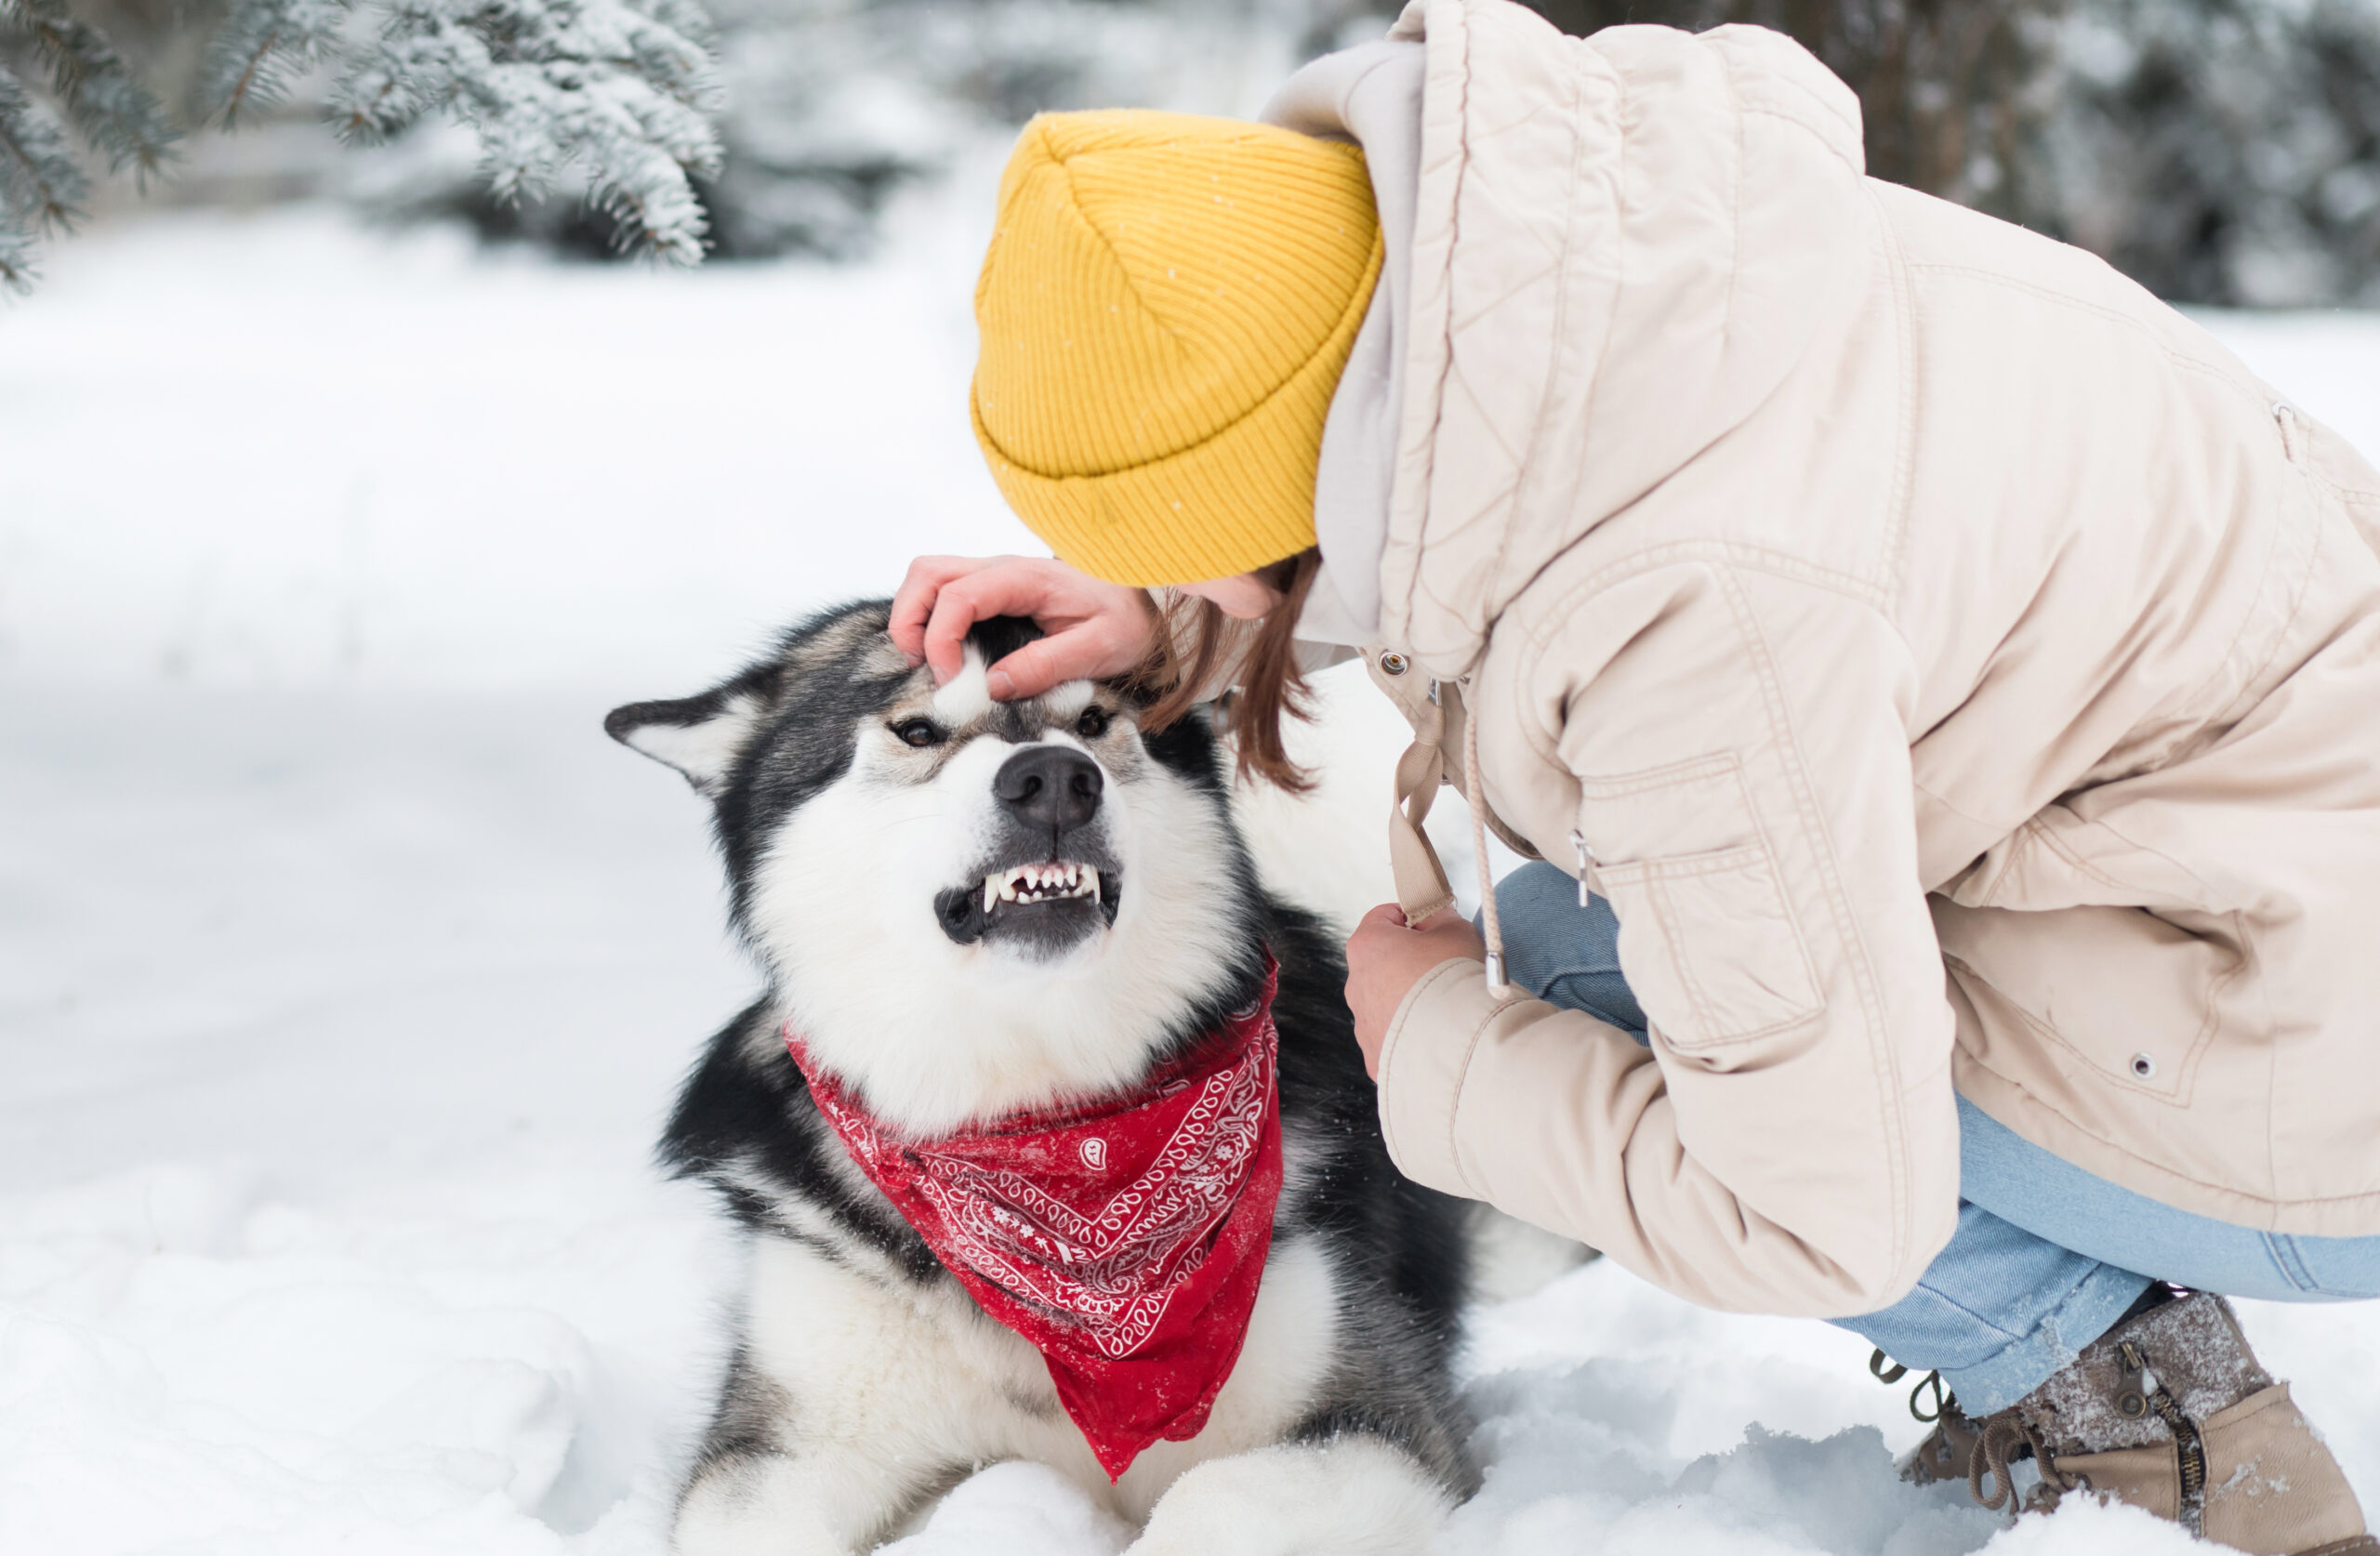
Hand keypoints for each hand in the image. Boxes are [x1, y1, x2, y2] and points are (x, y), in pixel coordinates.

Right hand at [888, 555, 1158, 699]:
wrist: (1148, 601)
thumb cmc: (1128, 620)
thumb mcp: (1099, 648)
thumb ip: (1047, 665)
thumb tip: (994, 685)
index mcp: (1025, 578)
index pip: (959, 596)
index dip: (941, 639)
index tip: (950, 679)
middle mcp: (1003, 568)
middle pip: (927, 574)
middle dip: (909, 620)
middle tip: (921, 667)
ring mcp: (996, 575)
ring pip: (929, 577)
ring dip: (915, 616)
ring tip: (929, 662)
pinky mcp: (995, 589)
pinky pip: (946, 590)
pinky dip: (931, 617)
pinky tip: (946, 652)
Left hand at [1344, 904, 1486, 1079]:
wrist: (1460, 1041)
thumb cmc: (1455, 980)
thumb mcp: (1456, 930)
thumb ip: (1441, 915)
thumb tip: (1435, 915)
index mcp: (1367, 945)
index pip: (1383, 917)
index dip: (1412, 918)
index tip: (1434, 928)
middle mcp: (1355, 983)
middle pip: (1383, 962)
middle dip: (1410, 961)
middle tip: (1444, 967)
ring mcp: (1362, 1023)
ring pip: (1385, 1001)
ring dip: (1409, 998)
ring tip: (1443, 1004)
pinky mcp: (1374, 1055)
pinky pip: (1392, 1036)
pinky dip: (1410, 1032)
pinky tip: (1436, 1032)